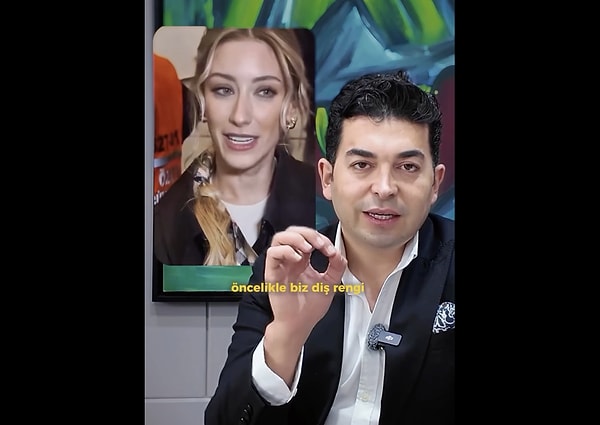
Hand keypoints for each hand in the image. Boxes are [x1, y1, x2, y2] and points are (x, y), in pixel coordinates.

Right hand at [262, 226, 345, 384]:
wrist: (299, 324)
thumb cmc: (310, 307)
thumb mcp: (329, 284)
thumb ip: (336, 267)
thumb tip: (338, 252)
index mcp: (303, 260)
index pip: (307, 237)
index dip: (319, 238)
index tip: (331, 251)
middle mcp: (290, 259)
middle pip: (292, 232)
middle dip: (308, 233)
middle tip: (320, 245)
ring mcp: (280, 265)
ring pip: (279, 238)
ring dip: (295, 238)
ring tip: (308, 249)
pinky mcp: (272, 273)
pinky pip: (272, 253)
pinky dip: (285, 251)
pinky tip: (297, 259)